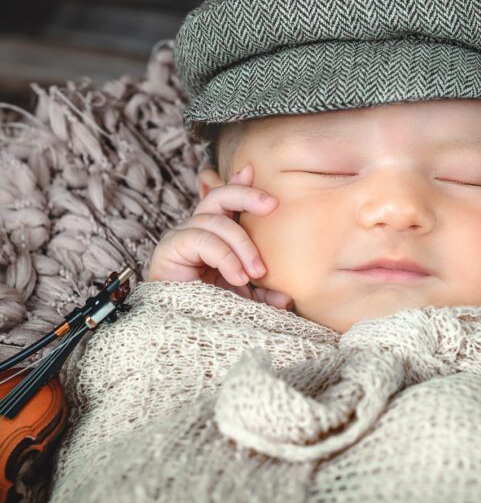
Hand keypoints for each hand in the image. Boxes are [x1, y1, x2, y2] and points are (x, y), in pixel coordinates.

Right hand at [147, 163, 293, 309]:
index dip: (239, 184)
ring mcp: (182, 237)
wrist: (178, 332)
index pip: (227, 201)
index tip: (253, 170)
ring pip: (216, 221)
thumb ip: (264, 293)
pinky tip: (238, 276)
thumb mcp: (243, 298)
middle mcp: (197, 230)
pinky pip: (203, 240)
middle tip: (272, 205)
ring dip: (243, 246)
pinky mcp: (170, 249)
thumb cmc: (209, 310)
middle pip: (220, 197)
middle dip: (246, 195)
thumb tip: (288, 299)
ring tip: (256, 272)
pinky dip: (226, 257)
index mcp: (216, 235)